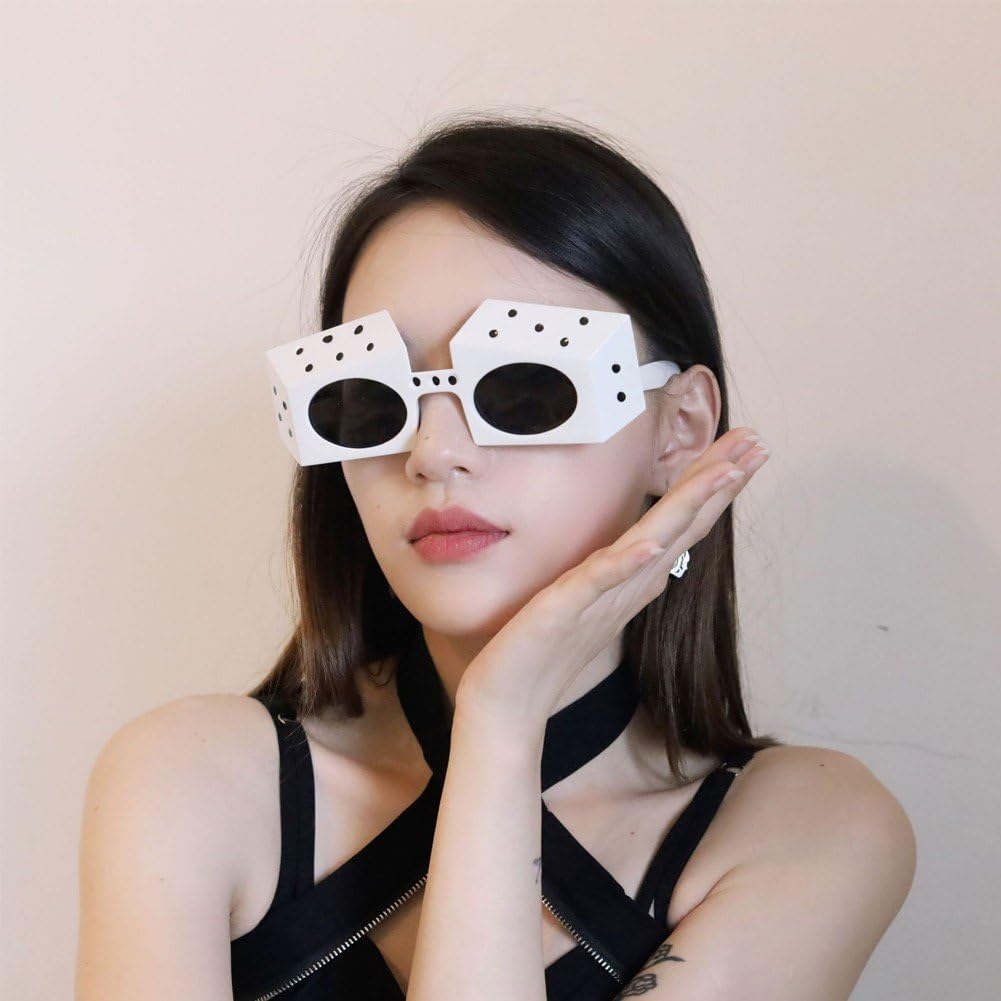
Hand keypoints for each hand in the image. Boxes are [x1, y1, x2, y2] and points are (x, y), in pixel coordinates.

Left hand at [455, 427, 770, 736]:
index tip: (747, 447)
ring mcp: (600, 598)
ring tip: (723, 471)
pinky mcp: (565, 611)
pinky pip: (599, 582)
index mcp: (632, 579)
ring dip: (689, 507)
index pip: (683, 524)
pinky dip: (628, 562)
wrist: (508, 706)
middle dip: (719, 482)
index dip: (715, 485)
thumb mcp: (588, 598)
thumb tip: (649, 548)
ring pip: (654, 544)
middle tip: (758, 442)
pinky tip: (651, 544)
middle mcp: (626, 586)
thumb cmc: (543, 653)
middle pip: (682, 525)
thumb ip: (620, 573)